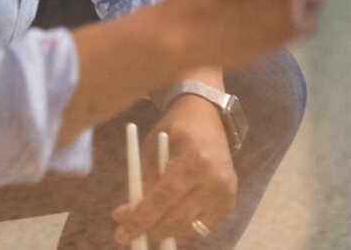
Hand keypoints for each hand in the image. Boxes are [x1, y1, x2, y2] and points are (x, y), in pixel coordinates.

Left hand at [111, 102, 236, 245]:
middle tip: (126, 232)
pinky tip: (170, 219)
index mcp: (194, 160)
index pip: (164, 199)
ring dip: (165, 231)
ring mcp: (226, 193)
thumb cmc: (176, 129)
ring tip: (148, 224)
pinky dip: (183, 229)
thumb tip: (128, 216)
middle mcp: (214, 179)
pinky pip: (202, 228)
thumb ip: (144, 181)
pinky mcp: (229, 202)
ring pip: (188, 228)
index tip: (120, 234)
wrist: (210, 117)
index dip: (141, 219)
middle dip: (148, 229)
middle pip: (177, 218)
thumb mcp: (152, 147)